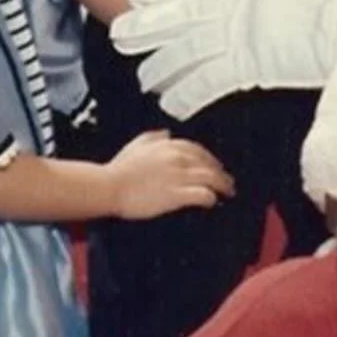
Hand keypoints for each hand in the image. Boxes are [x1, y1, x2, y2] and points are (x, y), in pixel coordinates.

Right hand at [105, 130, 234, 220]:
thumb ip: (153, 137)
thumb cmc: (118, 169)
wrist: (109, 187)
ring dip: (222, 185)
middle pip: (208, 163)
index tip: (215, 166)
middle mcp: (177, 158)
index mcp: (168, 145)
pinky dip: (210, 198)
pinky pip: (202, 194)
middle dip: (221, 172)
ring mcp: (178, 176)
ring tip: (227, 192)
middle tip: (227, 181)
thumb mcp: (136, 144)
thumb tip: (166, 134)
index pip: (198, 149)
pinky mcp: (177, 194)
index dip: (210, 158)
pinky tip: (212, 202)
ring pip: (211, 177)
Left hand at [109, 0, 336, 119]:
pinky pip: (207, 82)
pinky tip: (171, 102)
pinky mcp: (248, 67)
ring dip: (162, 64)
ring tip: (143, 76)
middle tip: (118, 32)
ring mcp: (238, 36)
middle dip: (148, 25)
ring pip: (185, 51)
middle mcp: (235, 4)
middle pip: (179, 15)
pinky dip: (187, 92)